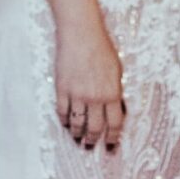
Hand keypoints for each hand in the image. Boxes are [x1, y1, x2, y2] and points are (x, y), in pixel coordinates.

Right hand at [56, 25, 125, 151]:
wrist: (81, 34)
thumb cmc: (101, 48)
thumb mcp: (117, 70)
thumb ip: (115, 91)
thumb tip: (116, 108)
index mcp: (112, 93)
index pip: (115, 123)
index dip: (113, 137)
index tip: (110, 144)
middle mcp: (95, 98)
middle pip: (95, 127)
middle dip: (93, 140)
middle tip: (91, 145)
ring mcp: (77, 95)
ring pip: (77, 123)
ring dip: (77, 133)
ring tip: (77, 137)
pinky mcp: (62, 89)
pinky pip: (62, 112)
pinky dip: (64, 120)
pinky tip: (66, 122)